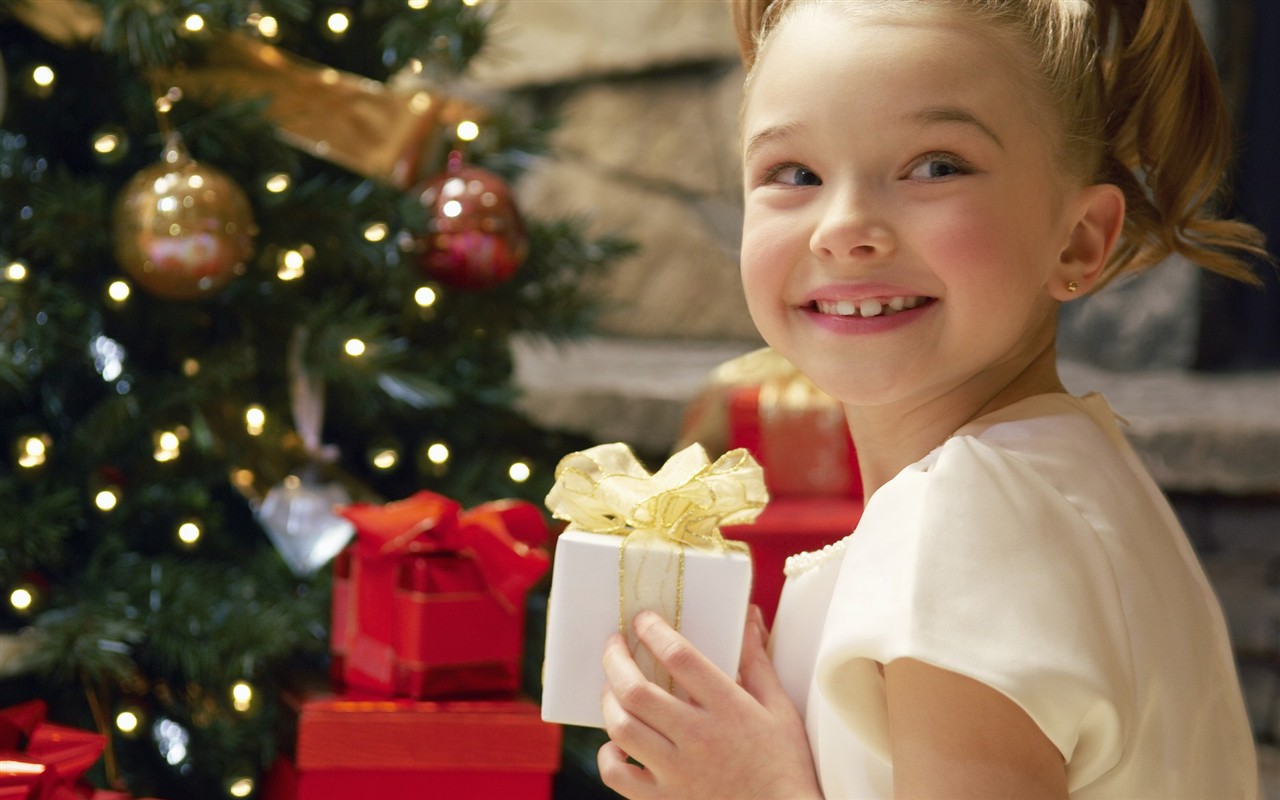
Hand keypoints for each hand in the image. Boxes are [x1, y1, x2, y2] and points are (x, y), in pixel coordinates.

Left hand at [598, 605, 821, 799]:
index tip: (642, 620)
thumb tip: (748, 618)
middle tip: (613, 645)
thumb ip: (757, 661)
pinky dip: (608, 756)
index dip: (653, 631)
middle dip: (615, 659)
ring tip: (611, 687)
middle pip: (637, 690)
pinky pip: (618, 776)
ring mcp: (677, 773)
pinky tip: (616, 743)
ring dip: (608, 700)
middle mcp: (698, 738)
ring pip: (622, 728)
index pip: (679, 657)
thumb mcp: (779, 708)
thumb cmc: (784, 765)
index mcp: (728, 708)